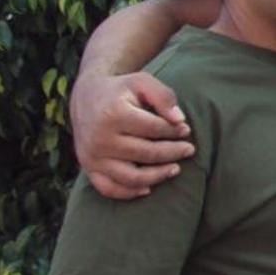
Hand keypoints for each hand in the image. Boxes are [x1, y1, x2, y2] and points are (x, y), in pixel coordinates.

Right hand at [74, 71, 192, 198]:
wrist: (86, 97)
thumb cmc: (121, 90)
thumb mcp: (142, 82)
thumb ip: (163, 96)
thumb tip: (180, 121)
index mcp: (114, 114)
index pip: (154, 129)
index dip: (175, 130)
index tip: (186, 129)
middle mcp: (101, 139)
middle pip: (146, 153)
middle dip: (173, 152)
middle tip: (189, 149)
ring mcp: (93, 156)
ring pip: (131, 177)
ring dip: (158, 176)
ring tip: (176, 169)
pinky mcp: (89, 168)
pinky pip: (109, 189)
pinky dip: (129, 192)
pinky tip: (148, 188)